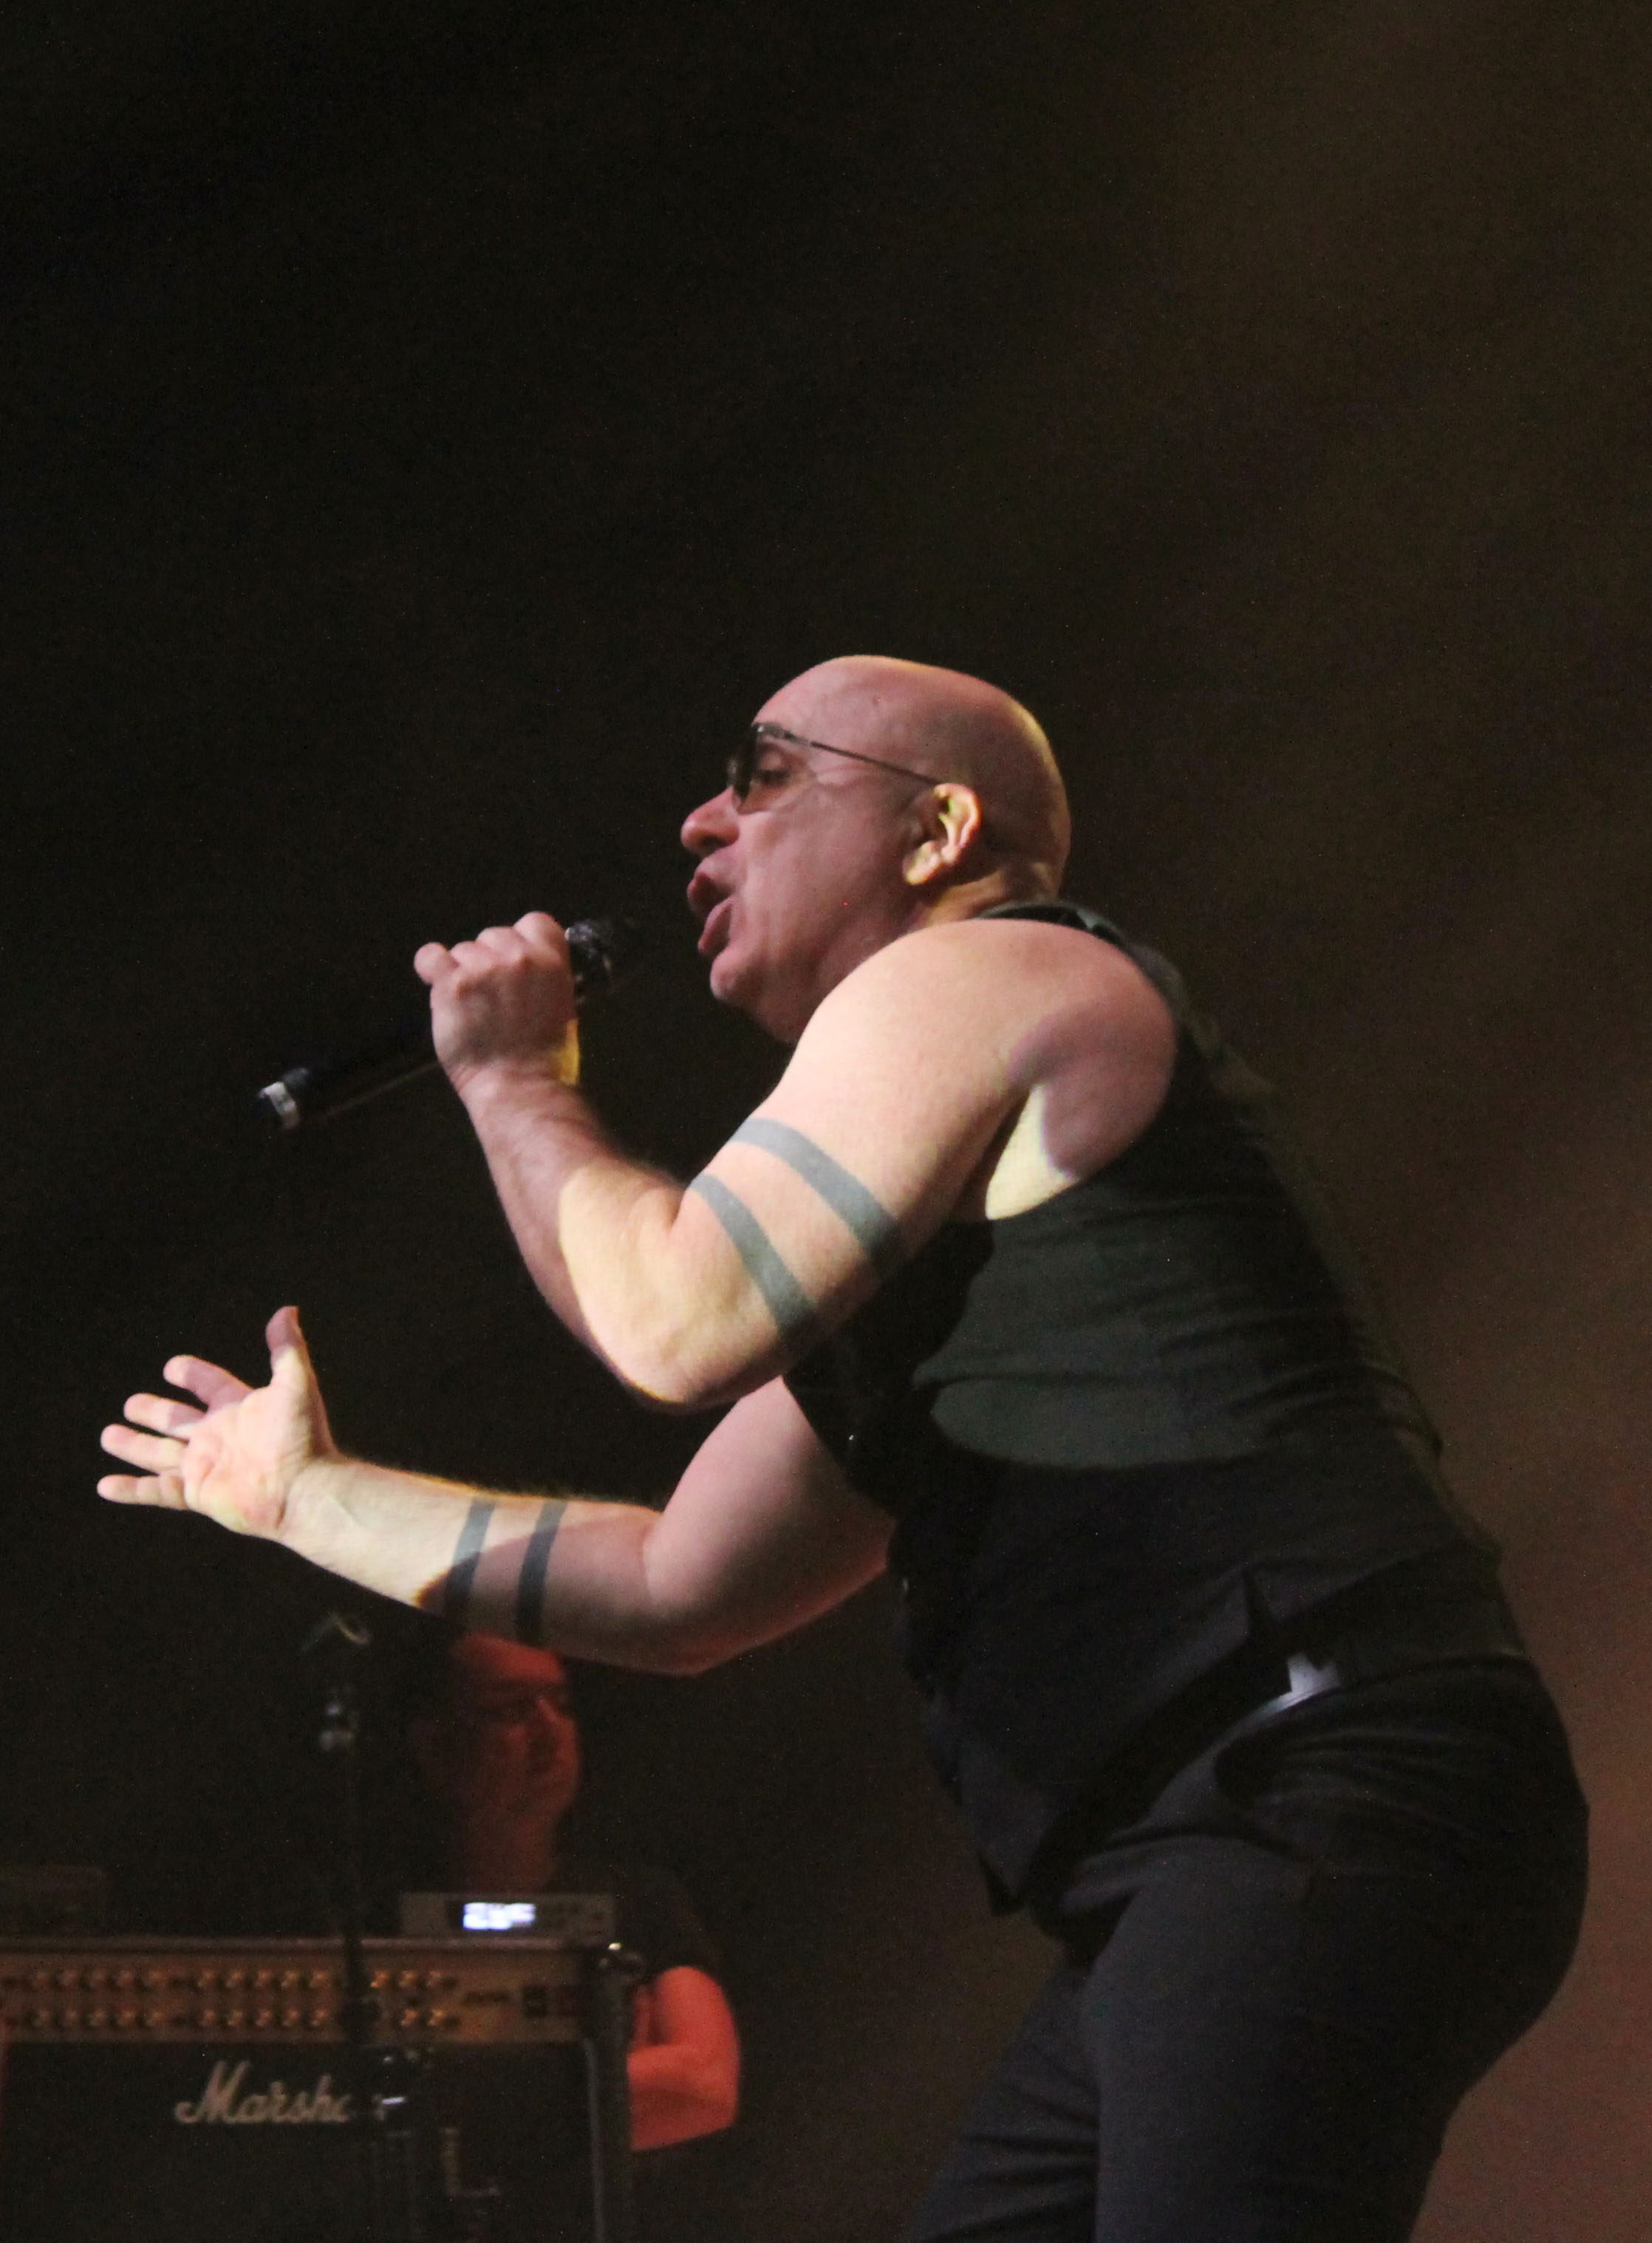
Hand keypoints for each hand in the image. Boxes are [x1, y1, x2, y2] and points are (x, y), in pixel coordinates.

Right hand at [98, 1306, 337, 1541]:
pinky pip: (155, 1491)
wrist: (303, 1491)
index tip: (172, 1367)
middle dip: (154, 1412)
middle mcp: (217, 1436)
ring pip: (159, 1454)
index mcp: (238, 1409)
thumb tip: (287, 1310)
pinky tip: (106, 1485)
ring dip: (133, 1445)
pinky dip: (130, 1489)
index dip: (192, 1375)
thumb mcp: (295, 1385)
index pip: (210, 1385)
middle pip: (176, 1421)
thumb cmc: (302, 1438)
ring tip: (108, 1435)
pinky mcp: (196, 1494)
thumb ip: (287, 1348)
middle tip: (130, 1403)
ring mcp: (204, 1467)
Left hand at [414, 912, 579, 1092]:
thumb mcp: (560, 1007)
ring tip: (470, 1005)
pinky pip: (431, 957)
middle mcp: (519, 958)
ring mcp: (484, 969)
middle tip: (490, 992)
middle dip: (490, 958)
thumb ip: (542, 977)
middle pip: (495, 934)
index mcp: (552, 963)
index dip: (521, 939)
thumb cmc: (543, 1060)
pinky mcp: (452, 985)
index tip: (512, 958)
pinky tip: (435, 981)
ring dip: (464, 971)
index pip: (535, 922)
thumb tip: (521, 964)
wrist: (520, 1087)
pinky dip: (431, 967)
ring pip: (465, 950)